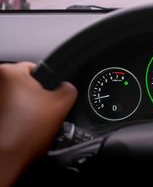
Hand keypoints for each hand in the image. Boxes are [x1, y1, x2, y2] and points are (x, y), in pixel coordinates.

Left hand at [0, 62, 76, 186]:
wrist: (4, 161)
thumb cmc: (26, 132)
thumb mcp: (61, 105)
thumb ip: (69, 89)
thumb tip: (67, 87)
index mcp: (9, 72)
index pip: (38, 68)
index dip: (50, 83)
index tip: (52, 98)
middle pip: (26, 84)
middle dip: (37, 97)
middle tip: (43, 112)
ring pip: (16, 99)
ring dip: (25, 108)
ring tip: (30, 123)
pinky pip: (8, 110)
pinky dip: (15, 117)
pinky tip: (20, 129)